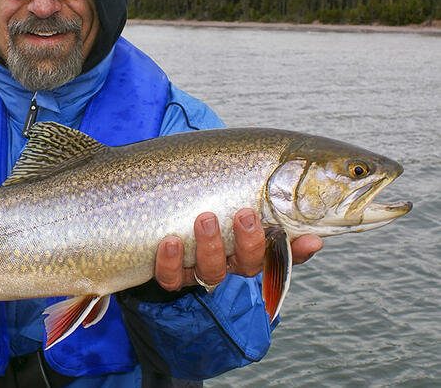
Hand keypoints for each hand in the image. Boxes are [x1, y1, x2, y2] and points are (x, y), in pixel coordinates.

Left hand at [154, 209, 323, 291]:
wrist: (158, 208)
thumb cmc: (203, 196)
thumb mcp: (231, 192)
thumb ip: (261, 194)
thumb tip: (300, 202)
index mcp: (250, 246)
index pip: (283, 255)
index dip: (298, 252)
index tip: (310, 240)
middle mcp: (229, 262)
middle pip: (247, 265)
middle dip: (249, 242)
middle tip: (245, 214)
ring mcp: (200, 270)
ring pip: (211, 271)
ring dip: (211, 247)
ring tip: (205, 219)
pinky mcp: (171, 274)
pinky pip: (171, 278)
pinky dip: (170, 262)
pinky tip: (170, 242)